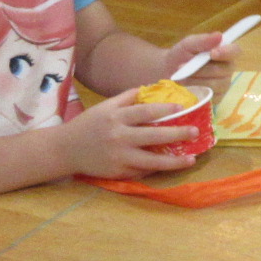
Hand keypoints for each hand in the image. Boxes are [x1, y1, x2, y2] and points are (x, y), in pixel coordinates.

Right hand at [60, 91, 192, 177]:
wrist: (65, 149)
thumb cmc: (88, 124)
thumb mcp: (105, 107)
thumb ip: (127, 98)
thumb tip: (152, 88)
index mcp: (116, 117)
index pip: (145, 111)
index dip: (165, 109)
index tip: (181, 108)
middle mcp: (119, 136)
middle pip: (153, 136)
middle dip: (177, 134)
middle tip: (195, 132)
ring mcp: (119, 156)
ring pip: (152, 160)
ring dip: (174, 161)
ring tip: (192, 159)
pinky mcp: (118, 172)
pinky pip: (142, 171)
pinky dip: (157, 168)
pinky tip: (171, 165)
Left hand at [161, 32, 239, 90]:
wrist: (167, 73)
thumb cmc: (180, 56)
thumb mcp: (187, 45)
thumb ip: (202, 40)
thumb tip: (219, 35)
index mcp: (224, 53)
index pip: (235, 51)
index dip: (227, 52)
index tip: (212, 53)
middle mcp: (227, 70)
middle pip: (223, 70)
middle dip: (201, 69)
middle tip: (181, 67)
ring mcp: (223, 85)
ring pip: (215, 84)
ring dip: (195, 81)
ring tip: (180, 78)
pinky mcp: (216, 98)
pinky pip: (210, 96)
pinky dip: (196, 91)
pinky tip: (186, 88)